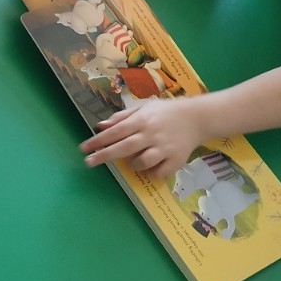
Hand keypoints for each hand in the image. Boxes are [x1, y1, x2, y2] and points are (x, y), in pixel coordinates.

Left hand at [80, 97, 208, 180]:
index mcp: (142, 120)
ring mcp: (164, 148)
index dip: (99, 140)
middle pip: (124, 147)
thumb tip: (100, 126)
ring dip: (132, 165)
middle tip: (88, 162)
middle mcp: (151, 134)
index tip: (83, 148)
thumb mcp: (143, 108)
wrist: (196, 118)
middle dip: (104, 155)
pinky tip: (149, 168)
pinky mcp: (176, 160)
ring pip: (142, 162)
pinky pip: (159, 172)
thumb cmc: (165, 112)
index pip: (116, 131)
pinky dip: (151, 173)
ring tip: (131, 162)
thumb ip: (122, 117)